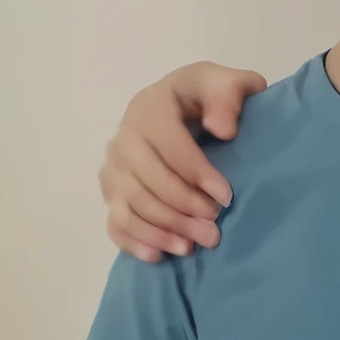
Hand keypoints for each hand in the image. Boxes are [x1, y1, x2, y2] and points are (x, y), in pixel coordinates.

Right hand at [100, 65, 266, 261]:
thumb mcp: (223, 83)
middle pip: (146, 182)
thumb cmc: (206, 97)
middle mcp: (123, 138)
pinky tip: (159, 256)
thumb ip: (229, 95)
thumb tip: (223, 129)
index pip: (169, 146)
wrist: (179, 105)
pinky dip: (133, 242)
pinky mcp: (111, 191)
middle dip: (182, 210)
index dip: (197, 174)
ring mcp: (113, 167)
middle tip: (214, 230)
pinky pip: (114, 222)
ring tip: (192, 247)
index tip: (226, 198)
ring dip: (160, 231)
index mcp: (150, 107)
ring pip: (129, 205)